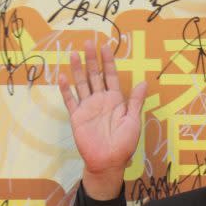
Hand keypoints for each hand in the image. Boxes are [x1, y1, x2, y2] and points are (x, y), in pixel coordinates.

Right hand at [59, 41, 146, 196]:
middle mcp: (100, 101)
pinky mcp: (77, 117)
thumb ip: (134, 102)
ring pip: (81, 84)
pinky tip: (62, 77)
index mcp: (115, 101)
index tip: (106, 47)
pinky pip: (70, 100)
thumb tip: (143, 83)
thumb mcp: (132, 121)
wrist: (108, 162)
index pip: (111, 77)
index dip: (108, 62)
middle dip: (92, 60)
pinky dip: (66, 90)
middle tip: (89, 42)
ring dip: (78, 69)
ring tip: (74, 53)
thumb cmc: (124, 144)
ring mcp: (87, 108)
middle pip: (95, 76)